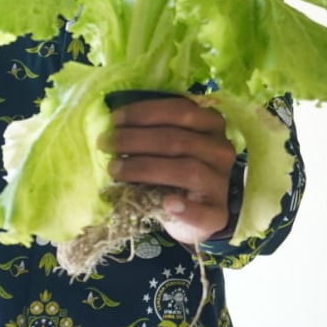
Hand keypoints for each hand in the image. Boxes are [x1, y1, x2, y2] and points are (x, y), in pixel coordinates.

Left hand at [100, 96, 237, 245]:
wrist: (195, 210)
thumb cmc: (175, 168)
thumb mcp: (170, 144)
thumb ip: (152, 131)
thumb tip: (114, 124)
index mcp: (212, 125)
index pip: (181, 111)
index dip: (146, 113)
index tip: (115, 120)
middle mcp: (221, 151)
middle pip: (178, 140)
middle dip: (135, 140)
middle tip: (105, 144)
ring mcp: (221, 184)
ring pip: (187, 170)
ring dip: (145, 169)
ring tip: (115, 169)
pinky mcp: (217, 215)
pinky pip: (202, 212)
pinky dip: (185, 208)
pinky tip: (167, 204)